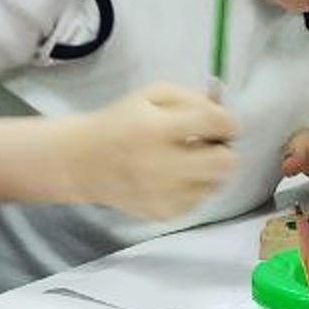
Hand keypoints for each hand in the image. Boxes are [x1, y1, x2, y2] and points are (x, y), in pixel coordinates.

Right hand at [64, 83, 238, 219]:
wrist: (81, 162)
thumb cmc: (119, 122)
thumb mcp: (150, 95)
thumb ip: (191, 98)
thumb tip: (224, 113)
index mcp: (156, 129)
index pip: (215, 123)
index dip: (228, 121)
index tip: (222, 122)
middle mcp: (160, 165)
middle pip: (225, 162)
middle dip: (223, 149)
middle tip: (209, 143)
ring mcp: (162, 195)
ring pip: (216, 184)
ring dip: (209, 170)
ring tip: (188, 160)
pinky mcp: (162, 213)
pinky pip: (199, 201)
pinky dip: (194, 188)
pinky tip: (175, 178)